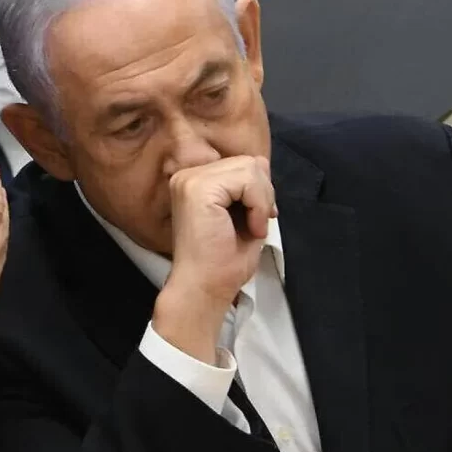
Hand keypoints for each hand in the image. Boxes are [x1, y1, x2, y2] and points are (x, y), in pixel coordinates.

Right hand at [153, 155, 275, 363]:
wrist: (203, 289)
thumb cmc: (221, 262)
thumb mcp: (243, 215)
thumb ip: (249, 188)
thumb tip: (261, 162)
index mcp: (194, 181)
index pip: (241, 165)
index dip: (259, 191)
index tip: (259, 219)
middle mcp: (187, 175)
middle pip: (248, 162)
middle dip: (263, 194)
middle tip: (256, 226)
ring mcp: (190, 180)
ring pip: (250, 168)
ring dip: (261, 201)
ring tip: (252, 228)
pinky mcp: (198, 188)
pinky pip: (246, 180)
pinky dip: (258, 205)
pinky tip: (251, 229)